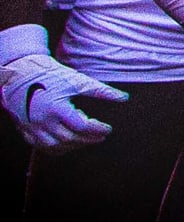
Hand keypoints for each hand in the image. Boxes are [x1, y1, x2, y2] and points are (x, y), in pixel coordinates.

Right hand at [0, 50, 125, 149]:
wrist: (22, 74)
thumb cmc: (52, 75)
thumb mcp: (78, 81)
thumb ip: (101, 91)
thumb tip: (124, 98)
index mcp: (56, 108)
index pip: (81, 127)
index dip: (97, 130)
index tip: (108, 129)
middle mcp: (42, 121)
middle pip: (69, 139)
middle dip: (88, 139)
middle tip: (101, 135)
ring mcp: (31, 128)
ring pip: (54, 147)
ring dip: (73, 146)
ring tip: (87, 138)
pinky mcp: (25, 130)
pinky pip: (41, 146)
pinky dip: (57, 148)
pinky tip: (68, 142)